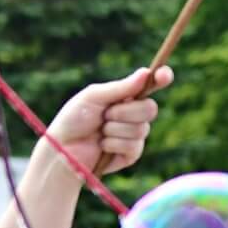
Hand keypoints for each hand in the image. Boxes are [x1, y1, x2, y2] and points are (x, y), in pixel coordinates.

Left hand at [43, 66, 171, 176]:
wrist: (62, 149)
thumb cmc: (73, 119)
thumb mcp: (93, 97)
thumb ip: (120, 88)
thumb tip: (146, 73)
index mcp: (126, 96)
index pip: (151, 85)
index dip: (161, 78)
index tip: (164, 75)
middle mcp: (134, 114)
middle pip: (150, 108)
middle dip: (125, 111)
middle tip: (105, 114)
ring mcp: (134, 135)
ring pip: (141, 128)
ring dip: (114, 129)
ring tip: (99, 132)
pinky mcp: (131, 155)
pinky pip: (133, 146)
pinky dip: (114, 144)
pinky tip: (102, 146)